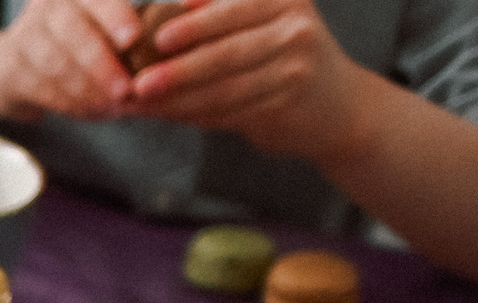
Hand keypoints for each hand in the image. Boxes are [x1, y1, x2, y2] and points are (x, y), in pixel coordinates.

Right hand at [0, 0, 141, 119]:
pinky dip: (72, 105)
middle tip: (126, 90)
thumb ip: (132, 29)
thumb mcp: (102, 24)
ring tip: (114, 109)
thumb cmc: (78, 42)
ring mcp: (24, 37)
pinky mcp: (10, 69)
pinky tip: (95, 114)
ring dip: (88, 90)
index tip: (133, 38)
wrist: (14, 66)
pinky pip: (42, 89)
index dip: (114, 16)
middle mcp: (46, 7)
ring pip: (57, 64)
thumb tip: (179, 28)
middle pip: (73, 32)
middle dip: (101, 64)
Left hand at [130, 0, 365, 160]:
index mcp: (282, 0)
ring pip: (223, 89)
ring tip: (140, 106)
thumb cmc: (283, 57)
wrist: (338, 106)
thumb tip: (169, 9)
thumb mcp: (264, 21)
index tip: (157, 38)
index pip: (232, 10)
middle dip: (178, 70)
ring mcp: (295, 69)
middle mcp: (294, 30)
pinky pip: (229, 112)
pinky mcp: (286, 104)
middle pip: (226, 53)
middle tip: (139, 83)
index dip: (194, 25)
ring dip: (177, 101)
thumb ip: (222, 14)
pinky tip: (166, 116)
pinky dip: (193, 116)